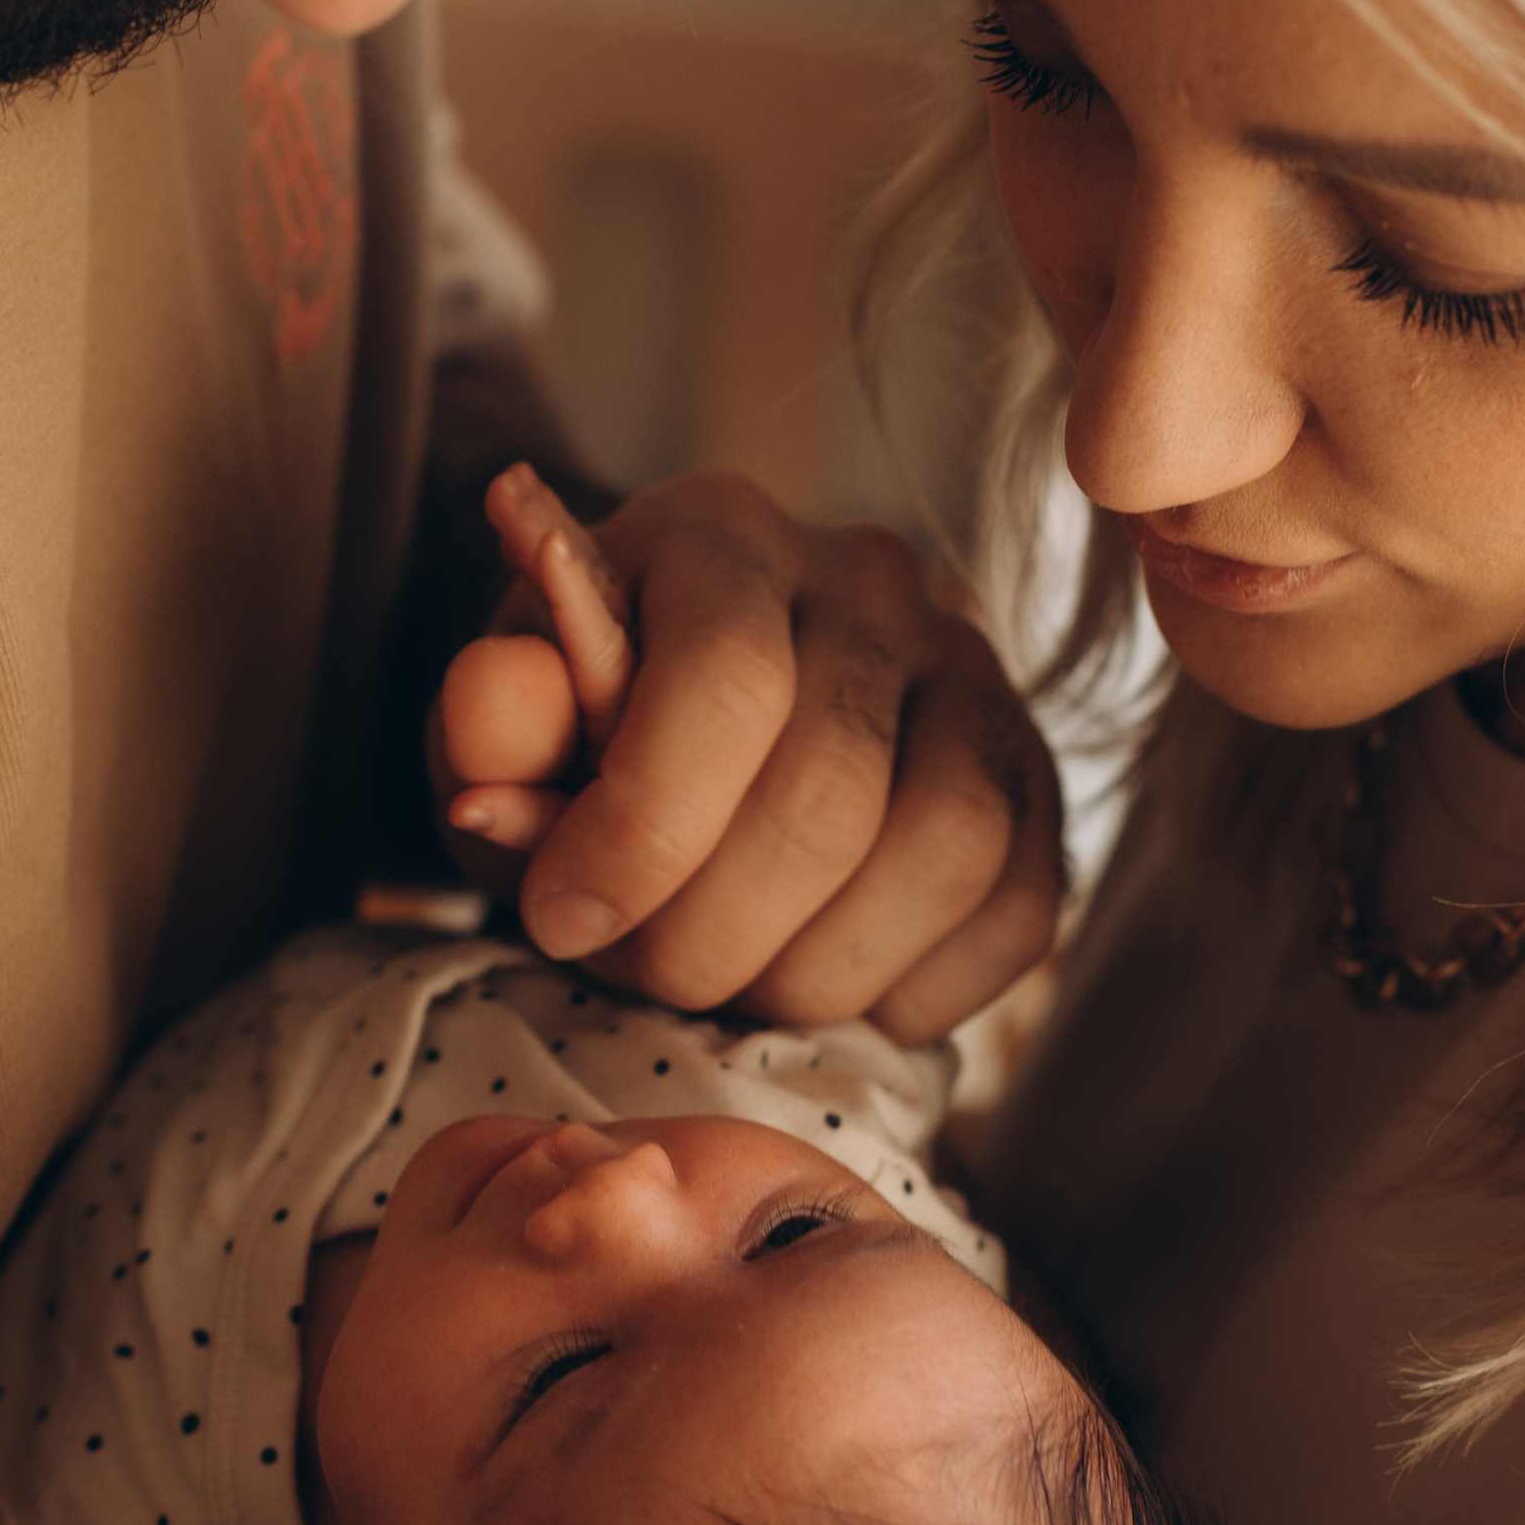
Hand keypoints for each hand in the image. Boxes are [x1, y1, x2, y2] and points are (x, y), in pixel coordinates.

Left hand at [427, 465, 1061, 1041]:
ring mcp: (973, 673)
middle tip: (638, 973)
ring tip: (727, 985)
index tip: (563, 920)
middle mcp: (868, 579)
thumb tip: (495, 728)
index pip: (724, 675)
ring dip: (816, 971)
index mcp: (720, 533)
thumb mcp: (498, 737)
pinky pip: (1017, 907)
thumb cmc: (575, 748)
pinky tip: (819, 981)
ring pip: (947, 846)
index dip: (643, 830)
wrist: (681, 753)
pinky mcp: (1037, 780)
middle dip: (709, 932)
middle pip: (829, 787)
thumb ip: (487, 730)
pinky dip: (912, 991)